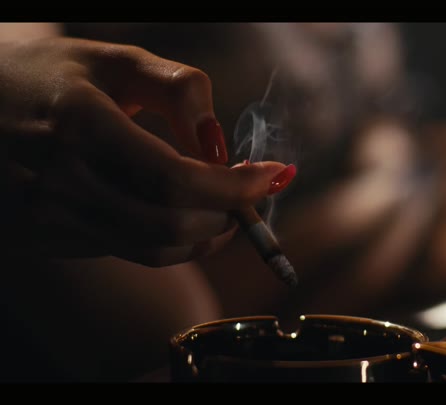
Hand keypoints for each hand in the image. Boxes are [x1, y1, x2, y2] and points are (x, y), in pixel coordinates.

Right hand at [0, 37, 291, 265]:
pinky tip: (175, 210)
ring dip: (206, 235)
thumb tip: (219, 146)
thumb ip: (178, 89)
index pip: (177, 179)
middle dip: (229, 214)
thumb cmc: (50, 74)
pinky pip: (125, 250)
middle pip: (171, 224)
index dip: (237, 187)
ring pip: (153, 249)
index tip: (276, 176)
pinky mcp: (41, 237)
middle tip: (251, 193)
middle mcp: (59, 178)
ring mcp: (45, 215)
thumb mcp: (114, 60)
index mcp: (79, 123)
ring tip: (224, 207)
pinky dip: (167, 239)